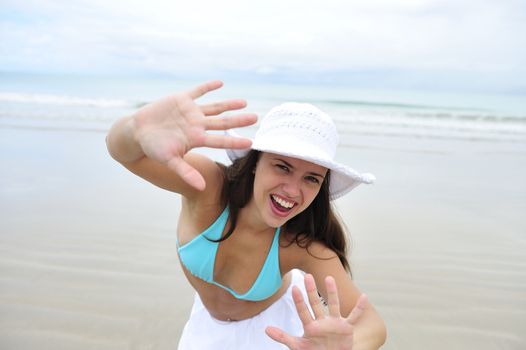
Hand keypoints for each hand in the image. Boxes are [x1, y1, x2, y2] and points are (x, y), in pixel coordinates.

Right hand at [132, 80, 256, 189]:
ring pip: (214, 107)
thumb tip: (201, 188)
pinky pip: (197, 91)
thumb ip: (186, 172)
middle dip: (239, 120)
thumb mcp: (170, 161)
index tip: (251, 142)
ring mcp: (190, 112)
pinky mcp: (181, 99)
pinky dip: (207, 87)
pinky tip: (220, 83)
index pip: (220, 140)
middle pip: (222, 122)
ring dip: (229, 104)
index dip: (235, 141)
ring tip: (244, 102)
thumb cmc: (153, 148)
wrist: (137, 133)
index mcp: (196, 138)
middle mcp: (197, 125)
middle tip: (257, 118)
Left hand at [266, 274, 367, 349]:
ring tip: (329, 278)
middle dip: (312, 291)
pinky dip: (359, 308)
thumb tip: (266, 329)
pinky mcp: (346, 328)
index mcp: (310, 326)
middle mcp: (322, 321)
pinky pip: (354, 316)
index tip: (294, 288)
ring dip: (332, 293)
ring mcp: (335, 323)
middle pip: (316, 304)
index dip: (299, 301)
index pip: (303, 311)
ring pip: (334, 305)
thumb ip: (283, 337)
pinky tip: (363, 296)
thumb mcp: (297, 346)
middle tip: (307, 275)